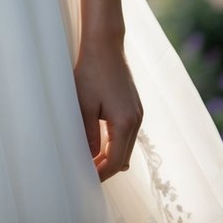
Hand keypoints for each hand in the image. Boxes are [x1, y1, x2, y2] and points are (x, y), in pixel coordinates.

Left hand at [74, 41, 142, 181]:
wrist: (105, 44)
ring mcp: (138, 113)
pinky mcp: (134, 106)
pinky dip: (116, 142)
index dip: (101, 173)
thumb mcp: (84, 104)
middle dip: (106, 168)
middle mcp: (136, 120)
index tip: (86, 179)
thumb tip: (90, 157)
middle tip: (86, 173)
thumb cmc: (91, 71)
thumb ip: (88, 134)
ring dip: (111, 155)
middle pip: (124, 157)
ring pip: (127, 146)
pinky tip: (101, 142)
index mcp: (124, 122)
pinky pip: (128, 133)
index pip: (115, 161)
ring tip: (91, 160)